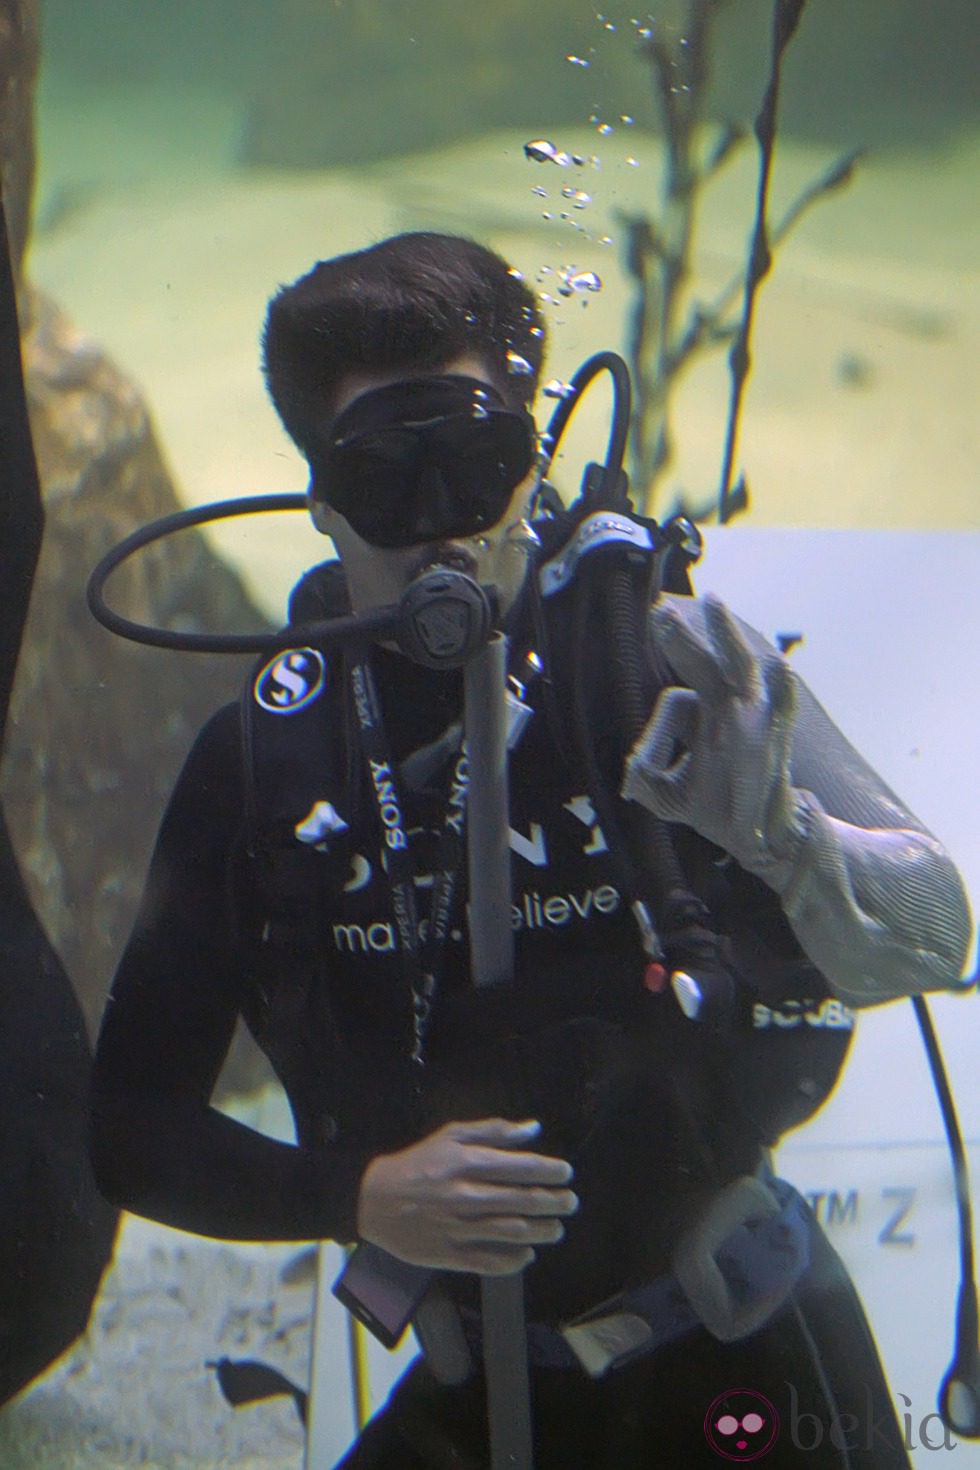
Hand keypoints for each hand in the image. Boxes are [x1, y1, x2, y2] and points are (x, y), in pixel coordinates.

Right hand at [357, 1118, 577, 1275]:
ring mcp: (458, 1228)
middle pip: (521, 1201)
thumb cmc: (417, 1163)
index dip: (549, 1170)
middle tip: (570, 1202)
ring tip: (556, 1228)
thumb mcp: (450, 1135)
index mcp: (466, 1163)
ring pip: (511, 1232)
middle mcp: (465, 1195)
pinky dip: (514, 1260)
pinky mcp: (449, 1254)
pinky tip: (527, 1254)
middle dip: (553, 1202)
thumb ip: (493, 1131)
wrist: (373, 1200)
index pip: (519, 1167)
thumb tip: (532, 1128)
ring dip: (541, 1231)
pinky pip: (489, 1262)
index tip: (566, 1173)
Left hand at [622, 594, 810, 891]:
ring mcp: (755, 717)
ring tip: (714, 604)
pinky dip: (782, 690)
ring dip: (727, 638)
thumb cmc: (716, 808)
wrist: (761, 834)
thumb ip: (644, 781)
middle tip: (660, 609)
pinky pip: (781, 707)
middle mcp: (730, 706)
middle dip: (684, 637)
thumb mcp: (668, 797)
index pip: (674, 703)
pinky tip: (782, 670)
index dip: (653, 739)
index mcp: (704, 712)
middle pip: (706, 661)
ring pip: (741, 668)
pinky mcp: (774, 740)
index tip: (638, 771)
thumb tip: (629, 775)